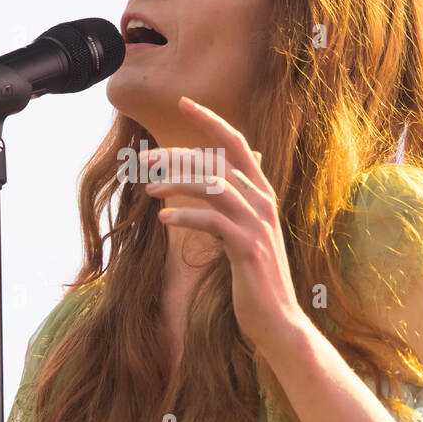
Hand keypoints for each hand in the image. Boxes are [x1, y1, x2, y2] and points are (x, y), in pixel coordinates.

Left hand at [140, 96, 311, 357]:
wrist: (277, 319)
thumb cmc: (255, 276)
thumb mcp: (244, 231)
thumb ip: (234, 203)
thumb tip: (215, 178)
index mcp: (262, 193)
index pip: (237, 144)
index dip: (211, 121)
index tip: (184, 102)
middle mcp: (263, 202)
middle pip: (217, 162)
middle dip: (178, 156)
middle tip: (145, 160)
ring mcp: (258, 225)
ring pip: (214, 187)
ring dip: (177, 184)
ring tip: (150, 190)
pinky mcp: (249, 249)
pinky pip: (213, 222)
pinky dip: (186, 217)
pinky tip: (164, 219)